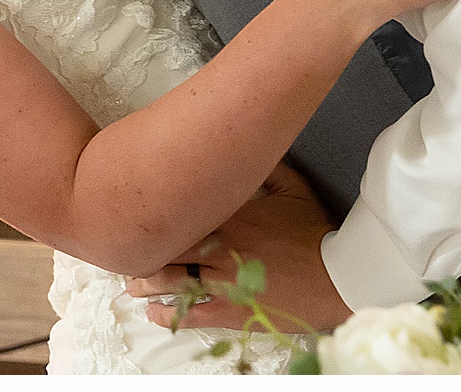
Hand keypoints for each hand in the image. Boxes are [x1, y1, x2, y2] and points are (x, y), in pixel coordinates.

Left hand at [125, 164, 349, 336]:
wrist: (335, 275)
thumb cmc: (313, 232)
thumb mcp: (292, 188)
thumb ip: (266, 167)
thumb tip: (247, 146)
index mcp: (228, 214)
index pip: (180, 210)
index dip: (154, 212)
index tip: (138, 210)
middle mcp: (219, 246)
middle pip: (168, 246)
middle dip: (143, 250)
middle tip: (125, 251)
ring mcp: (223, 281)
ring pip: (173, 281)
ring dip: (147, 283)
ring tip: (132, 284)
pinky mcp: (232, 310)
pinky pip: (191, 314)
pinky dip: (169, 314)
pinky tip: (154, 312)